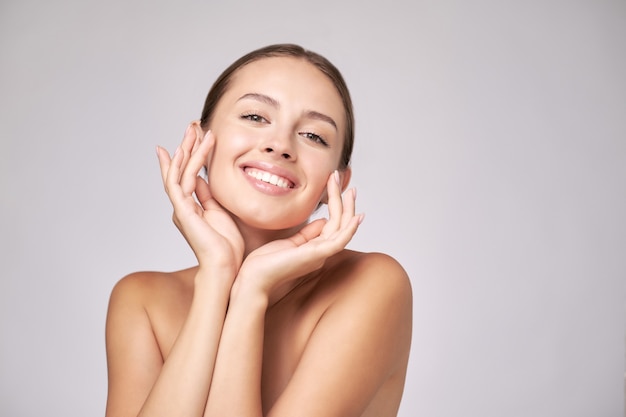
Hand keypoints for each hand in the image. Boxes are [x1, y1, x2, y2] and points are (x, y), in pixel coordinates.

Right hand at [156, 124, 243, 274]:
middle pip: (180, 169)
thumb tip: (205, 180)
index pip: (187, 175)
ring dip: (187, 148)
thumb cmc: (228, 246)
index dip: (189, 155)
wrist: (225, 267)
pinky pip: (181, 182)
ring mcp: (181, 208)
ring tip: (195, 128)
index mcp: (191, 208)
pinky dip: (186, 163)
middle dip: (186, 145)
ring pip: (179, 171)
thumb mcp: (220, 213)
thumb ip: (210, 197)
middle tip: (192, 124)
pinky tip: (192, 147)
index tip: (193, 136)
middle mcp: (182, 206)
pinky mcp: (183, 211)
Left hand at [236, 170, 363, 296]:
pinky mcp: (317, 255)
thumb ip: (307, 233)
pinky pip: (339, 241)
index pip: (334, 225)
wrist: (254, 278)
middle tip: (345, 182)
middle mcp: (322, 252)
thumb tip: (323, 221)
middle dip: (345, 202)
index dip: (338, 206)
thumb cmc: (267, 263)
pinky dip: (350, 229)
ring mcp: (321, 254)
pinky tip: (355, 215)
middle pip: (341, 224)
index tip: (335, 186)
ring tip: (349, 189)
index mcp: (316, 249)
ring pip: (343, 229)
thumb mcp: (290, 242)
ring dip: (348, 208)